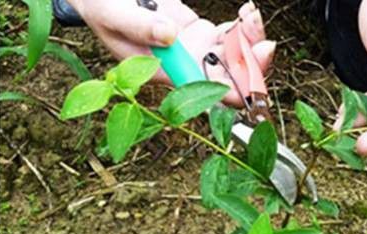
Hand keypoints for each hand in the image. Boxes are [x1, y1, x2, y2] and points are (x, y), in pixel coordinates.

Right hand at [67, 0, 274, 105]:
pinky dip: (245, 27)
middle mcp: (185, 67)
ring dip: (252, 42)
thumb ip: (138, 25)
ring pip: (236, 57)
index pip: (202, 91)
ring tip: (252, 18)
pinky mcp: (203, 33)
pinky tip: (248, 14)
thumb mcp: (111, 13)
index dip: (230, 92)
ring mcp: (196, 50)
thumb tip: (170, 36)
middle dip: (253, 67)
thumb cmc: (100, 6)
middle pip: (228, 78)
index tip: (251, 82)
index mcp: (163, 73)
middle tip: (265, 46)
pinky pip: (232, 37)